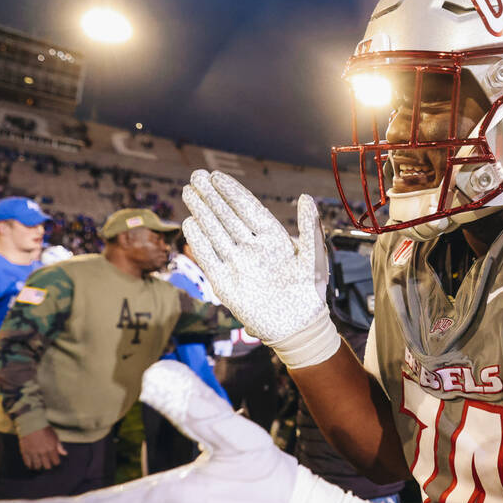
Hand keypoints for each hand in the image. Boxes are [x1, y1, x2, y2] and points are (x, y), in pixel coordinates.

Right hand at [18, 427, 67, 470]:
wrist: (31, 424)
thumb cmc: (45, 429)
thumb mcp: (55, 436)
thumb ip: (59, 446)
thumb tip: (65, 454)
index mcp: (51, 448)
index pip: (55, 461)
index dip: (56, 462)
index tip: (55, 461)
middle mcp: (43, 452)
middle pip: (46, 466)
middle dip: (48, 466)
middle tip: (47, 465)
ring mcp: (33, 453)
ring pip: (37, 466)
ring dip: (38, 467)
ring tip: (39, 466)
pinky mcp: (25, 452)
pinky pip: (27, 462)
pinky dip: (29, 465)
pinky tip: (30, 465)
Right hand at [182, 171, 337, 368]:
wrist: (299, 326)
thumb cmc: (310, 292)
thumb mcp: (313, 258)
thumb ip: (309, 228)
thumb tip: (306, 197)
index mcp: (273, 238)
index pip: (248, 209)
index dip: (233, 192)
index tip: (217, 176)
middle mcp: (252, 248)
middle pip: (228, 217)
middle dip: (212, 197)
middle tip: (195, 176)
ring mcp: (237, 264)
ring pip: (216, 233)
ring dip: (202, 213)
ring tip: (189, 192)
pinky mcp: (225, 283)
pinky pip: (209, 259)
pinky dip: (199, 243)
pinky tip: (189, 224)